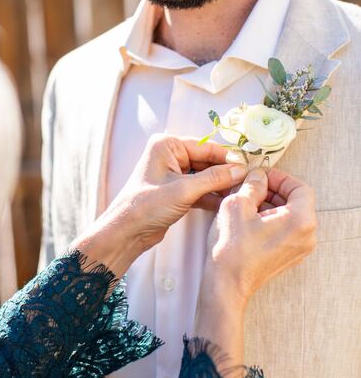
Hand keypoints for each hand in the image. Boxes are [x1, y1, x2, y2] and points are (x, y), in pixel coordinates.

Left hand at [70, 134, 247, 280]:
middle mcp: (170, 155)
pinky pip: (200, 189)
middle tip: (249, 182)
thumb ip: (213, 179)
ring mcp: (173, 174)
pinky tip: (229, 202)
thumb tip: (240, 169)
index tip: (249, 167)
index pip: (205, 147)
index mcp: (167, 145)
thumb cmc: (147, 206)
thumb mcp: (183, 190)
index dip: (228, 158)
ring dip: (222, 185)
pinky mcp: (177, 191)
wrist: (127, 232)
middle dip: (226, 173)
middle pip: (207, 161)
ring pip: (205, 176)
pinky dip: (213, 196)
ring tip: (243, 193)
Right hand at [194, 167, 316, 377]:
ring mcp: (299, 249)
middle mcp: (307, 235)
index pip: (300, 188)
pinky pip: (285, 230)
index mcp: (300, 220)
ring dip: (270, 205)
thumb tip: (258, 177)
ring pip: (289, 216)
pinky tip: (248, 220)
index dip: (280, 178)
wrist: (227, 285)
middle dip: (273, 191)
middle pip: (296, 202)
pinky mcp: (288, 256)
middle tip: (251, 187)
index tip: (261, 176)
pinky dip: (270, 220)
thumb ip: (252, 185)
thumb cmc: (233, 249)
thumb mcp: (237, 204)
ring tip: (246, 202)